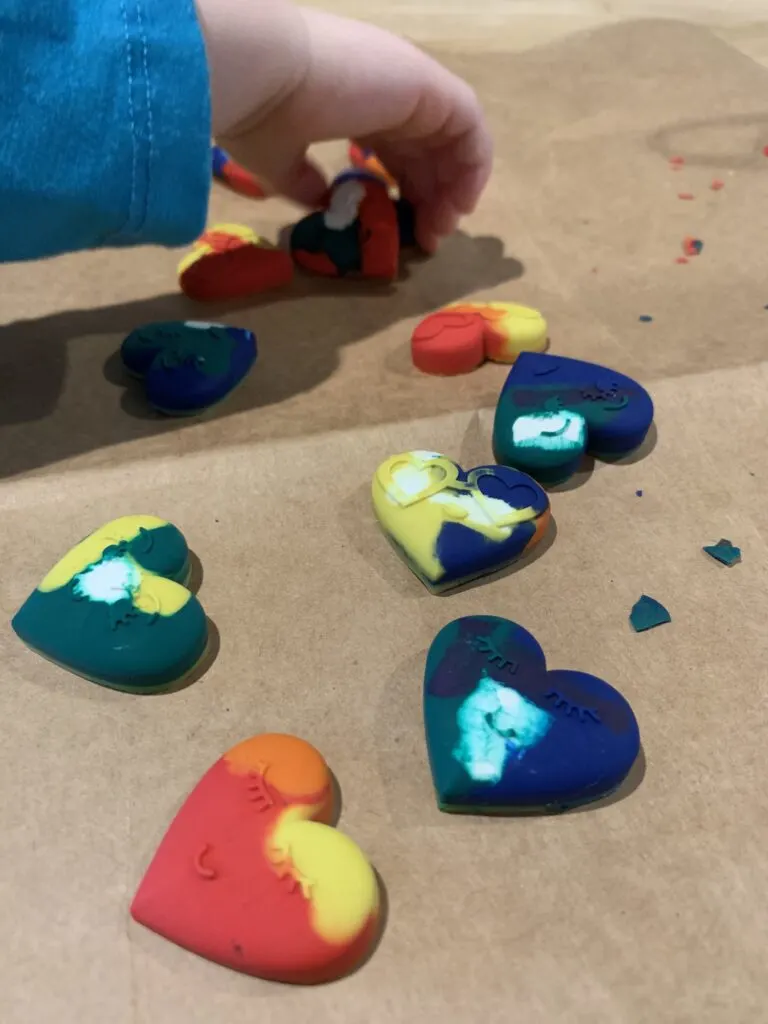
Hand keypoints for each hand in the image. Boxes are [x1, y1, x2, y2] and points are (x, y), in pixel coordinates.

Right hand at [195, 0, 492, 250]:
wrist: (256, 69)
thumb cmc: (257, 111)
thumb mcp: (277, 161)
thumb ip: (303, 182)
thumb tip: (322, 203)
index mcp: (352, 98)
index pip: (396, 146)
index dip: (406, 188)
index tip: (404, 229)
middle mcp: (385, 86)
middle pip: (428, 146)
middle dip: (434, 195)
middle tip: (428, 238)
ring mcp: (408, 82)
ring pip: (454, 137)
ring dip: (456, 185)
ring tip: (442, 227)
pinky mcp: (425, 85)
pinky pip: (470, 126)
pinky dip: (473, 164)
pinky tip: (459, 202)